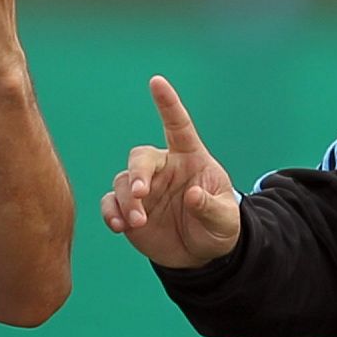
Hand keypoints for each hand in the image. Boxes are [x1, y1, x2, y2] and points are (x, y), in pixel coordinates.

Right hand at [101, 76, 240, 267]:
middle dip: (137, 173)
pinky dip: (111, 213)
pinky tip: (119, 226)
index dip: (167, 104)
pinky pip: (111, 203)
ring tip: (138, 222)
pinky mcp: (128, 209)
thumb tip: (192, 196)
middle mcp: (164, 168)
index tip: (157, 82)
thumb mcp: (225, 219)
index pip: (178, 126)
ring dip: (127, 201)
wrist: (201, 255)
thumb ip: (211, 207)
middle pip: (140, 158)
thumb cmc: (218, 227)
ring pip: (123, 182)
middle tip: (141, 194)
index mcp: (190, 159)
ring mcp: (144, 188)